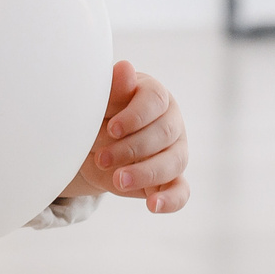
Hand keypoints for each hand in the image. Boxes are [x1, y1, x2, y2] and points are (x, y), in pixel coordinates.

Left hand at [62, 61, 189, 212]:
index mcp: (154, 95)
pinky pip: (181, 191)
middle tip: (103, 158)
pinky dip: (171, 200)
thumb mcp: (101, 103)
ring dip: (145, 172)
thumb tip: (124, 67)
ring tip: (118, 180)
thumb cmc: (99, 116)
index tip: (111, 129)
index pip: (154, 101)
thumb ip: (114, 90)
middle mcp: (170, 122)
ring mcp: (175, 151)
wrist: (92, 145)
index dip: (134, 117)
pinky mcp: (172, 179)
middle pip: (165, 133)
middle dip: (132, 148)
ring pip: (174, 162)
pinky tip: (152, 206)